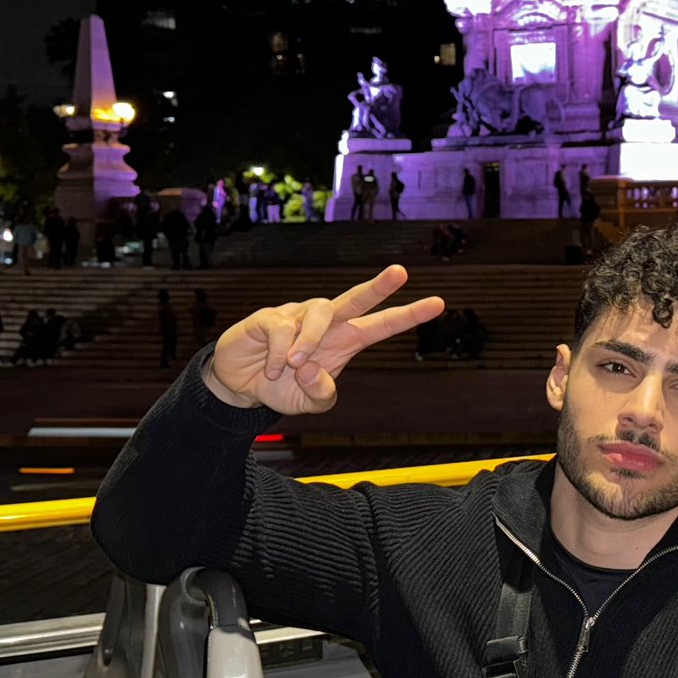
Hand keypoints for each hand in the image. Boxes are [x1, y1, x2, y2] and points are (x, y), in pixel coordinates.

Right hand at [201, 266, 443, 414]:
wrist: (239, 387)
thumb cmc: (281, 388)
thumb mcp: (307, 404)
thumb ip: (321, 394)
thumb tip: (314, 369)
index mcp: (344, 341)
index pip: (381, 325)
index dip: (408, 315)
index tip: (438, 303)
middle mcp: (326, 322)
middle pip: (356, 298)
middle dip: (379, 285)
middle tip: (400, 272)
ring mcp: (298, 316)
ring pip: (320, 313)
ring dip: (310, 342)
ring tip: (295, 365)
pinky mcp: (269, 317)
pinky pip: (282, 329)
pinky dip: (280, 354)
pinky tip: (272, 368)